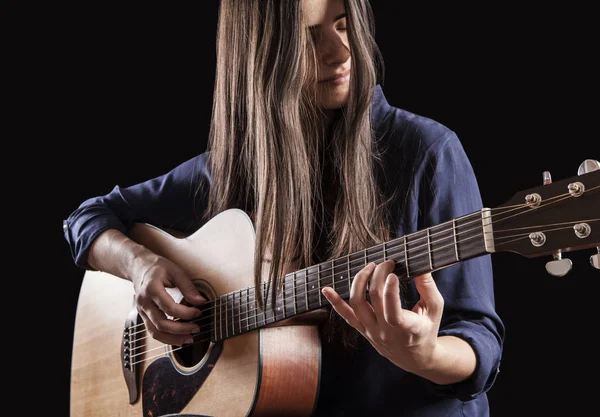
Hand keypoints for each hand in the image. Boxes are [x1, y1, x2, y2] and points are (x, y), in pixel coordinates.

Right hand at [131, 254, 206, 345]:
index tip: (198, 312)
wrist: (139, 267)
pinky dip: (166, 338)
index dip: (185, 313)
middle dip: (181, 329)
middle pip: (161, 323)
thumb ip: (188, 287)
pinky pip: (153, 331)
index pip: (169, 307)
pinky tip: (179, 339)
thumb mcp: (175, 271)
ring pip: (155, 332)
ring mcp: (141, 311)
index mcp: (151, 289)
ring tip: (189, 339)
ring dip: (173, 339)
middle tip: (197, 328)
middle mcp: (144, 302)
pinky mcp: (143, 316)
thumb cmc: (159, 268)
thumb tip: (201, 302)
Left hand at [322, 259, 443, 373]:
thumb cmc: (426, 329)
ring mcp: (371, 331)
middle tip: (386, 263)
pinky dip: (334, 302)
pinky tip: (326, 289)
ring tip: (369, 267)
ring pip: (357, 304)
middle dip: (378, 275)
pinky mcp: (362, 330)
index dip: (390, 292)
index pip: (393, 312)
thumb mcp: (435, 310)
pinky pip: (345, 316)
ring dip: (359, 281)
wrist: (414, 357)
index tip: (393, 274)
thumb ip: (428, 288)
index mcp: (407, 329)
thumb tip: (421, 267)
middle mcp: (386, 331)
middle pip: (374, 299)